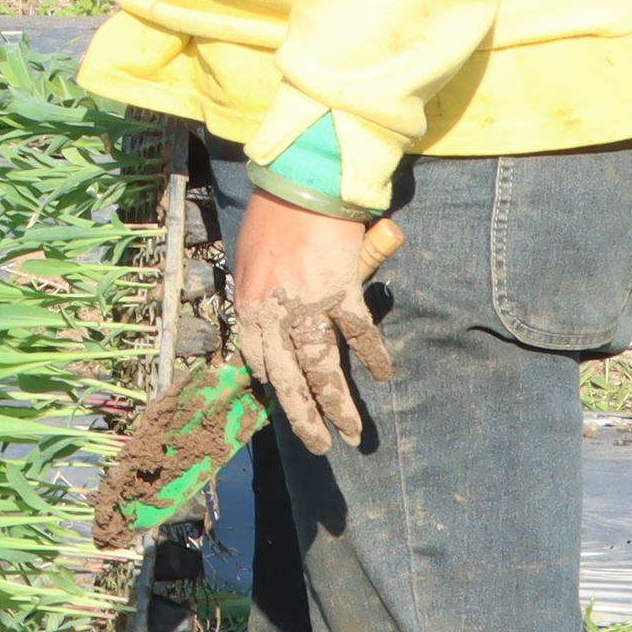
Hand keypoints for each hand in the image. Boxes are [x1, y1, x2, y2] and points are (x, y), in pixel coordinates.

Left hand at [229, 201, 404, 456]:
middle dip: (304, 417)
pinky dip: (373, 355)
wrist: (300, 185)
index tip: (285, 401)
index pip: (257, 362)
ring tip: (353, 433)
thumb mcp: (250, 260)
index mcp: (249, 307)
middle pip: (288, 379)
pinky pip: (358, 334)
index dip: (273, 385)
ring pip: (323, 369)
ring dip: (339, 405)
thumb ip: (259, 295)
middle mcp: (275, 314)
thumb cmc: (271, 217)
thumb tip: (268, 321)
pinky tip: (382, 374)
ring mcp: (309, 306)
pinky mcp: (342, 293)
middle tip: (320, 446)